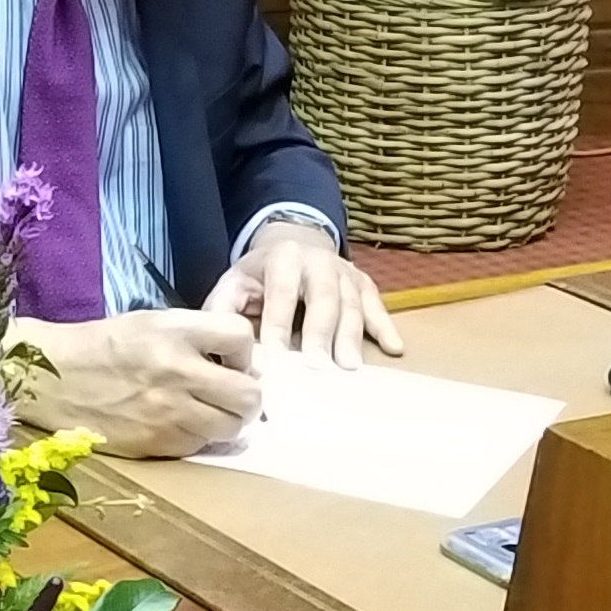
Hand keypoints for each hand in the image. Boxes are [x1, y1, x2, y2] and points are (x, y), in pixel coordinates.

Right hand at [9, 308, 261, 458]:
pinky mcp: (155, 443)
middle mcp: (176, 372)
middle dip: (247, 396)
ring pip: (230, 428)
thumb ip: (198, 336)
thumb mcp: (151, 322)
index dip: (244, 351)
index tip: (230, 359)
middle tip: (231, 393)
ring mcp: (167, 412)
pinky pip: (199, 446)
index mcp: (174, 331)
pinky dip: (197, 438)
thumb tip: (243, 364)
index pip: (241, 337)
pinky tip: (178, 423)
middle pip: (249, 395)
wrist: (51, 379)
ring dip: (225, 421)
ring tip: (206, 411)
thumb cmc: (104, 347)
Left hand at [202, 218, 404, 368]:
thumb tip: (216, 341)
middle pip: (324, 299)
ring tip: (349, 367)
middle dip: (321, 334)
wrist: (294, 242)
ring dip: (351, 337)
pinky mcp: (364, 284)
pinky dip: (386, 326)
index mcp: (283, 259)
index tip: (276, 359)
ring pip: (352, 304)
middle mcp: (319, 262)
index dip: (279, 326)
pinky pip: (377, 305)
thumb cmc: (261, 274)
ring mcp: (345, 273)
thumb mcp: (234, 281)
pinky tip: (395, 348)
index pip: (282, 295)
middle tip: (318, 368)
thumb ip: (222, 307)